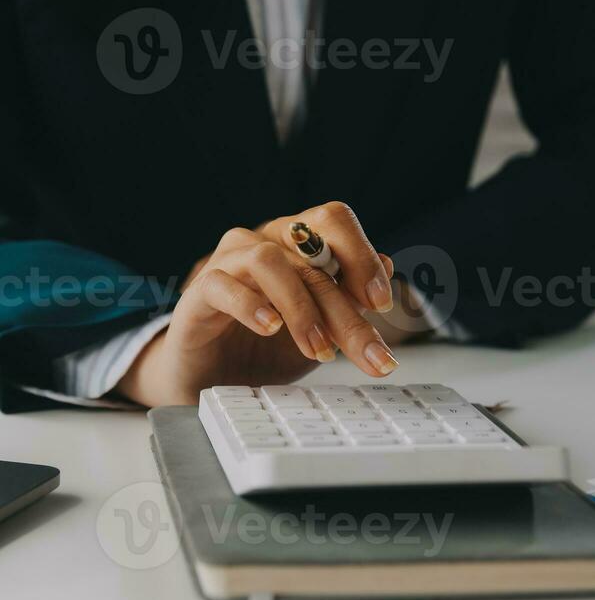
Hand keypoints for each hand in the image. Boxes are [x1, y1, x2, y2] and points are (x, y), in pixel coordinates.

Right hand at [117, 202, 398, 406]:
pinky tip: (270, 328)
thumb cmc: (265, 348)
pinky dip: (250, 305)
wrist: (211, 378)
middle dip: (346, 309)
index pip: (333, 221)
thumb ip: (351, 299)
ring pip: (269, 260)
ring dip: (301, 307)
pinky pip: (222, 283)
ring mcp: (228, 262)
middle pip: (311, 255)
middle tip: (368, 353)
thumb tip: (390, 265)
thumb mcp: (321, 330)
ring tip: (318, 350)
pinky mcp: (198, 292)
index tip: (381, 303)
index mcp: (296, 243)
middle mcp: (264, 241)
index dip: (361, 255)